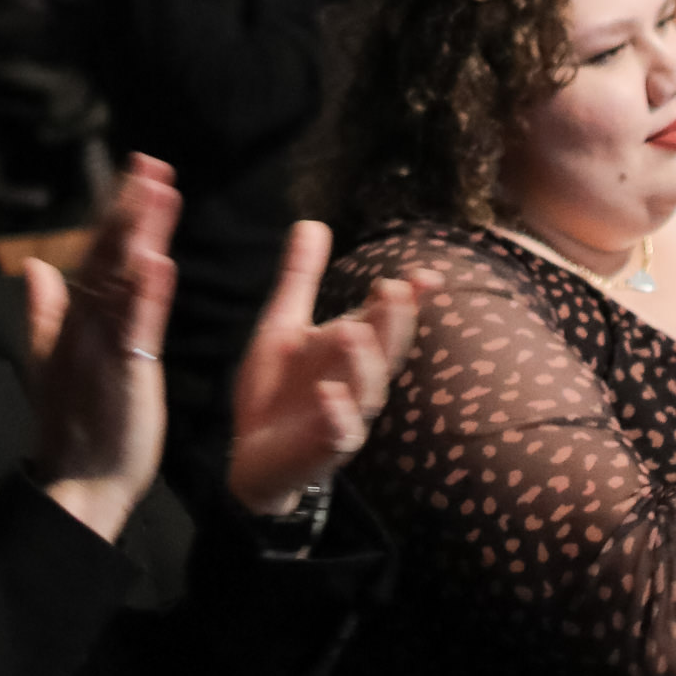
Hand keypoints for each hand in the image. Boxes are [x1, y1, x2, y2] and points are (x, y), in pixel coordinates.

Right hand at [20, 157, 179, 541]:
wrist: (76, 485)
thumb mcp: (53, 362)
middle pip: (107, 257)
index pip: (97, 255)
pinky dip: (144, 295)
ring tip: (157, 192)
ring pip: (120, 283)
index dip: (117, 212)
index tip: (139, 170)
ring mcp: (100, 348)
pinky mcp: (122, 374)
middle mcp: (84, 327)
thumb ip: (45, 312)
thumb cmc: (75, 426)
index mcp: (75, 322)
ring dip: (138, 235)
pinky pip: (134, 329)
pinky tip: (157, 261)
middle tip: (151, 162)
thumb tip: (34, 266)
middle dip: (129, 208)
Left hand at [226, 218, 428, 514]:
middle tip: (395, 290)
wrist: (251, 453)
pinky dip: (337, 413)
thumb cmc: (276, 388)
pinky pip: (339, 432)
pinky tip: (328, 393)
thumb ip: (300, 278)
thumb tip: (312, 222)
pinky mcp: (325, 447)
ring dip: (364, 361)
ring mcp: (346, 414)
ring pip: (368, 389)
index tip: (425, 276)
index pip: (389, 317)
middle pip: (388, 349)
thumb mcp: (283, 325)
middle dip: (394, 322)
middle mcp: (358, 379)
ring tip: (352, 330)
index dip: (410, 299)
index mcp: (353, 345)